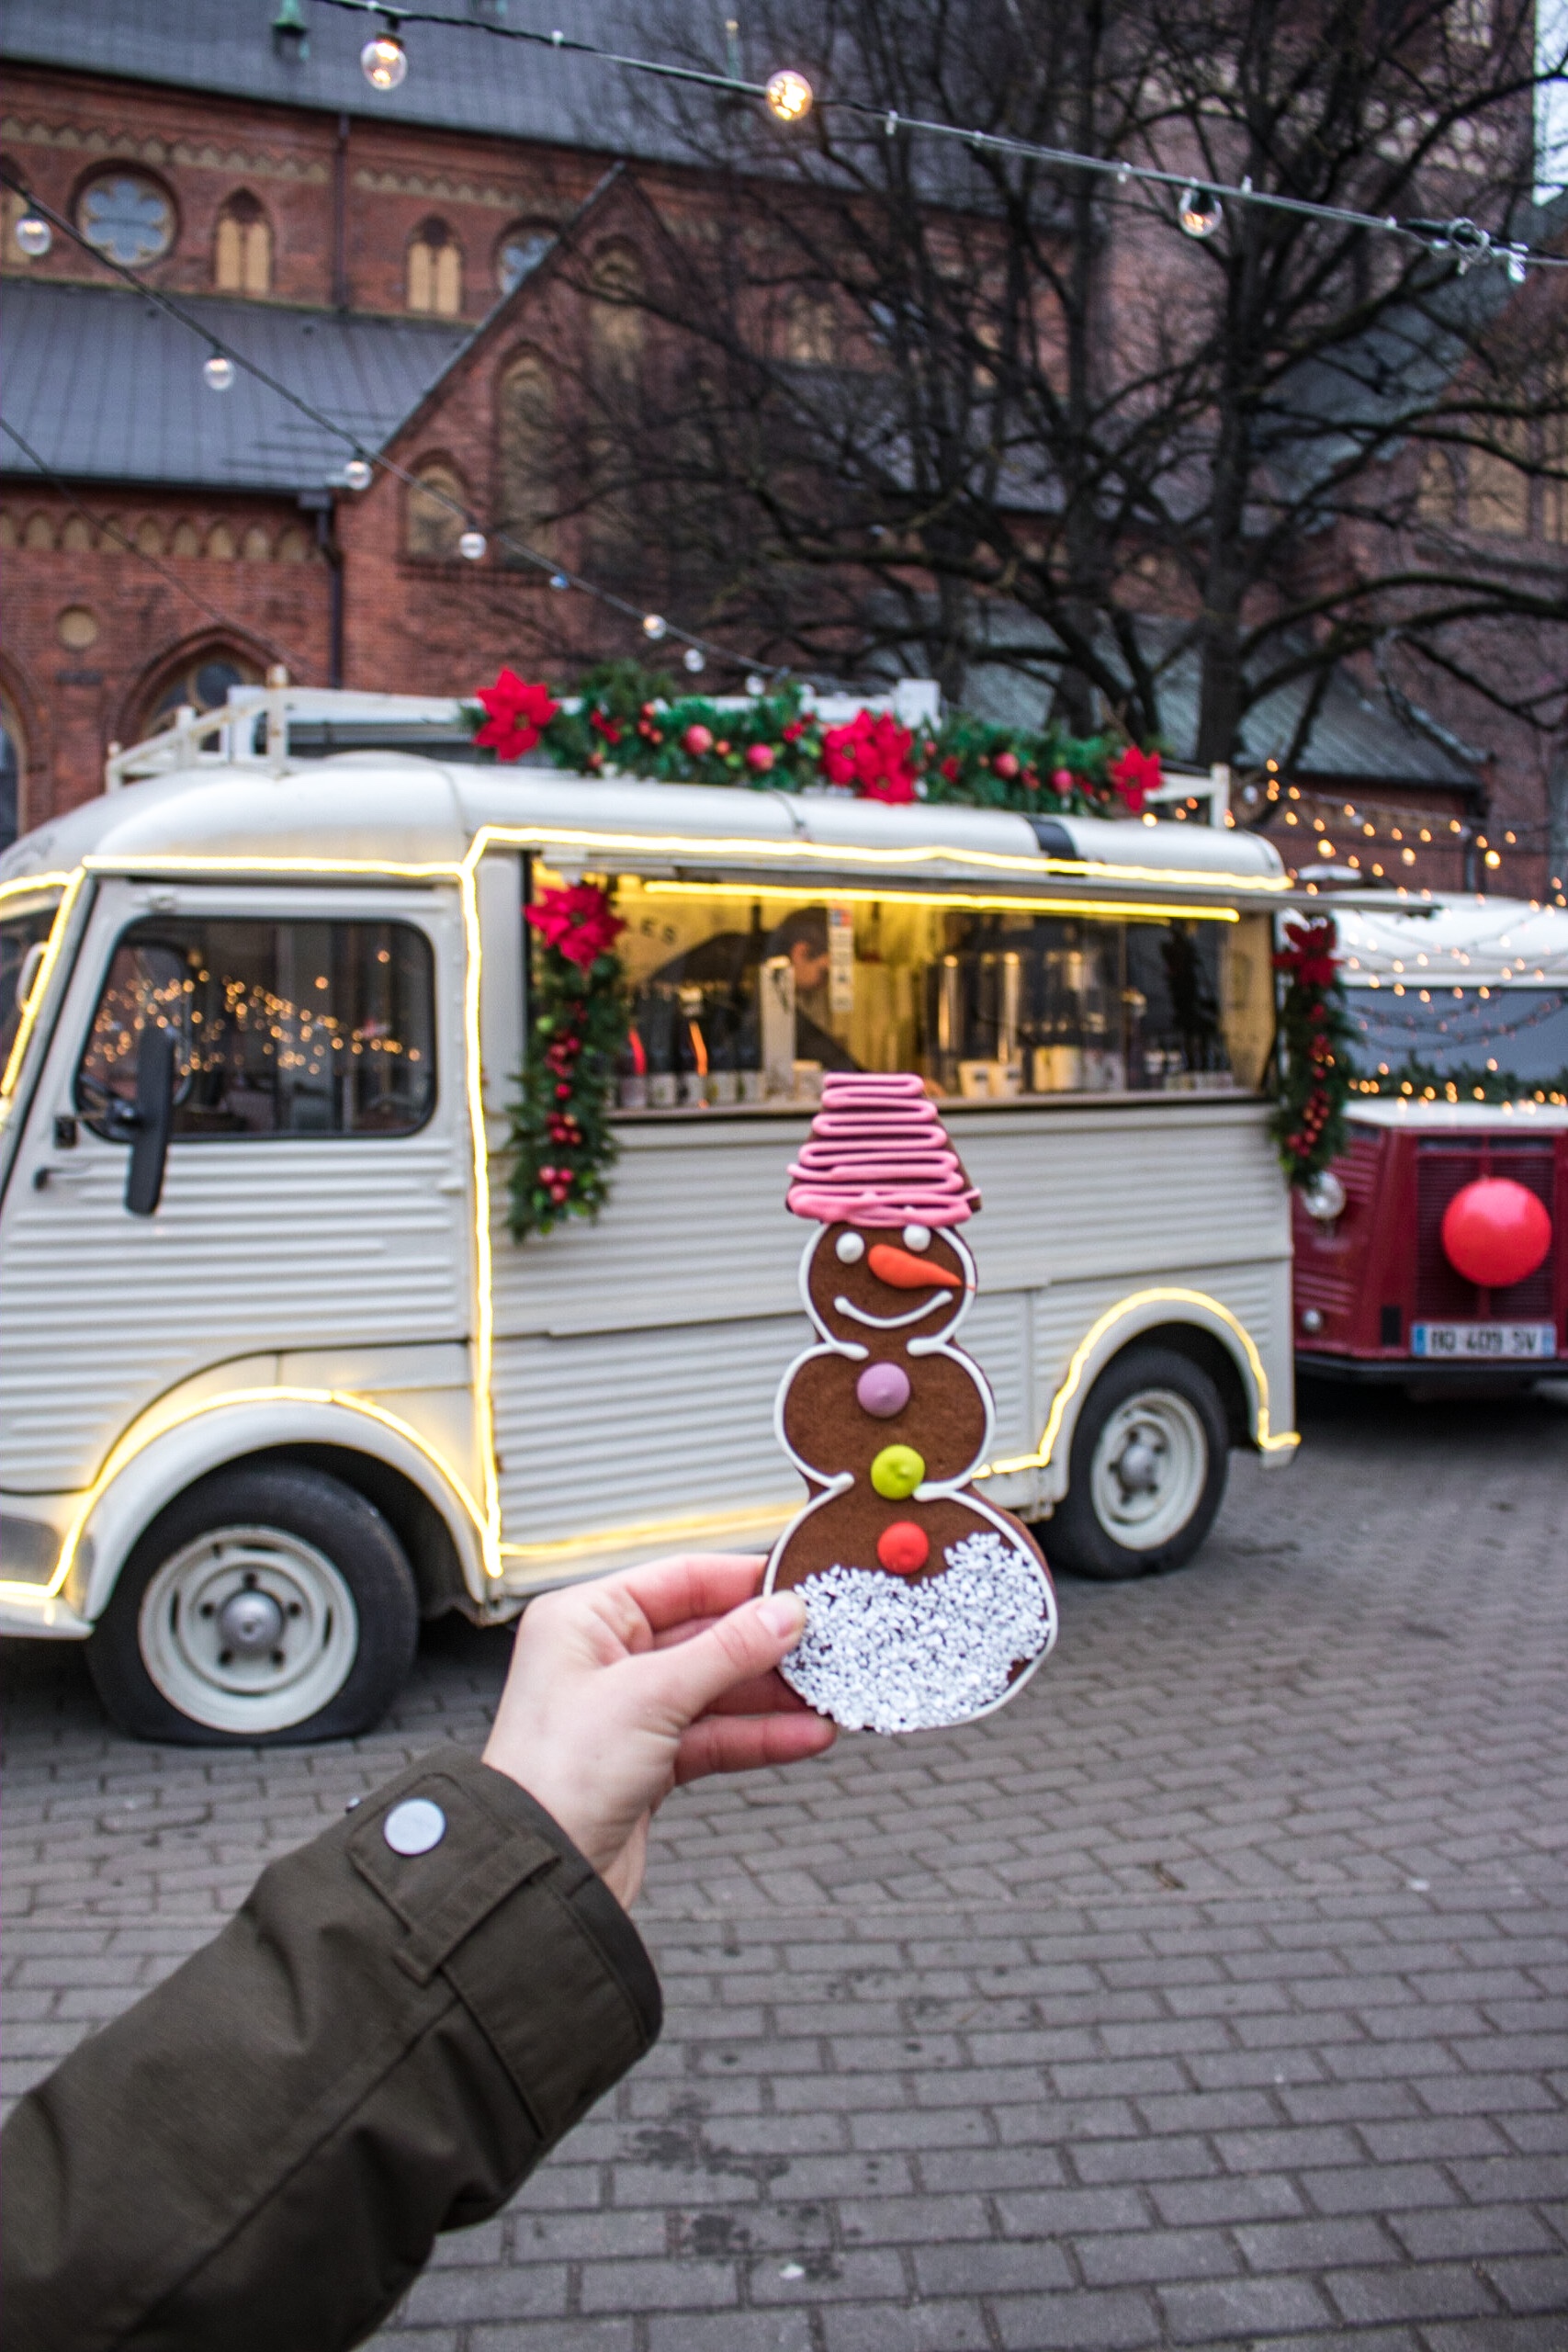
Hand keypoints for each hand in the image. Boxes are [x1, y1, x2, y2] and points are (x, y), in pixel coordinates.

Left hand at [481, 1553, 833, 1907]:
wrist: (540, 1873)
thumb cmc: (557, 1775)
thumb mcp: (652, 1696)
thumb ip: (726, 1651)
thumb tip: (784, 1613)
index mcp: (584, 1620)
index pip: (678, 1580)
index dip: (741, 1583)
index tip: (797, 1587)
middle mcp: (602, 1659)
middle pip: (703, 1635)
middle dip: (764, 1647)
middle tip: (822, 1647)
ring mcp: (626, 1712)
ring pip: (715, 1690)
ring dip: (770, 1697)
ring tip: (823, 1696)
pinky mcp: (646, 1762)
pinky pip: (714, 1736)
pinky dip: (757, 1737)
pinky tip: (803, 1736)